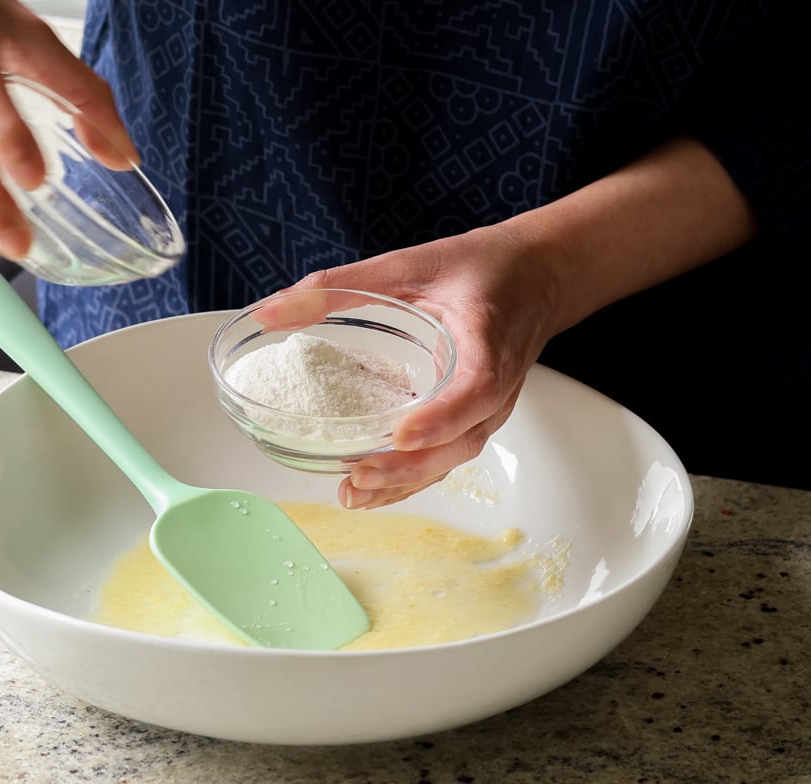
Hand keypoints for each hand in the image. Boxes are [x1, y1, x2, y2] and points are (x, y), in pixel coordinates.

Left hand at [273, 225, 560, 509]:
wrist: (540, 276)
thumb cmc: (485, 266)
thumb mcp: (413, 262)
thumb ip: (341, 286)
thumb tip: (271, 310)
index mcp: (490, 339)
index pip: (478, 387)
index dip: (442, 416)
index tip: (402, 435)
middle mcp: (498, 384)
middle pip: (462, 439)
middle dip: (411, 465)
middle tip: (359, 475)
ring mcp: (491, 408)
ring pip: (454, 457)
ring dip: (407, 480)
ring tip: (354, 493)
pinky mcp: (477, 418)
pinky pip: (449, 456)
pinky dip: (413, 477)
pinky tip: (372, 490)